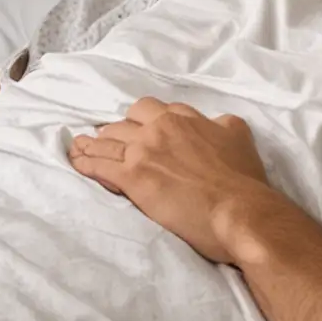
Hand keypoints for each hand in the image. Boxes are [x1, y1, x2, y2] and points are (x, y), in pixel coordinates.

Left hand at [68, 96, 270, 263]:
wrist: (240, 210)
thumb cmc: (244, 181)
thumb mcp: (238, 137)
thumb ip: (222, 125)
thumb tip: (216, 124)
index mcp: (185, 117)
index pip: (152, 109)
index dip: (142, 120)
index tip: (137, 129)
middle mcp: (161, 127)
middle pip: (126, 121)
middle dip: (117, 131)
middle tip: (110, 142)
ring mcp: (144, 150)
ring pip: (109, 140)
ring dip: (94, 144)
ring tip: (82, 147)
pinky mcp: (133, 177)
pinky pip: (100, 165)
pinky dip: (86, 162)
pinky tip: (77, 162)